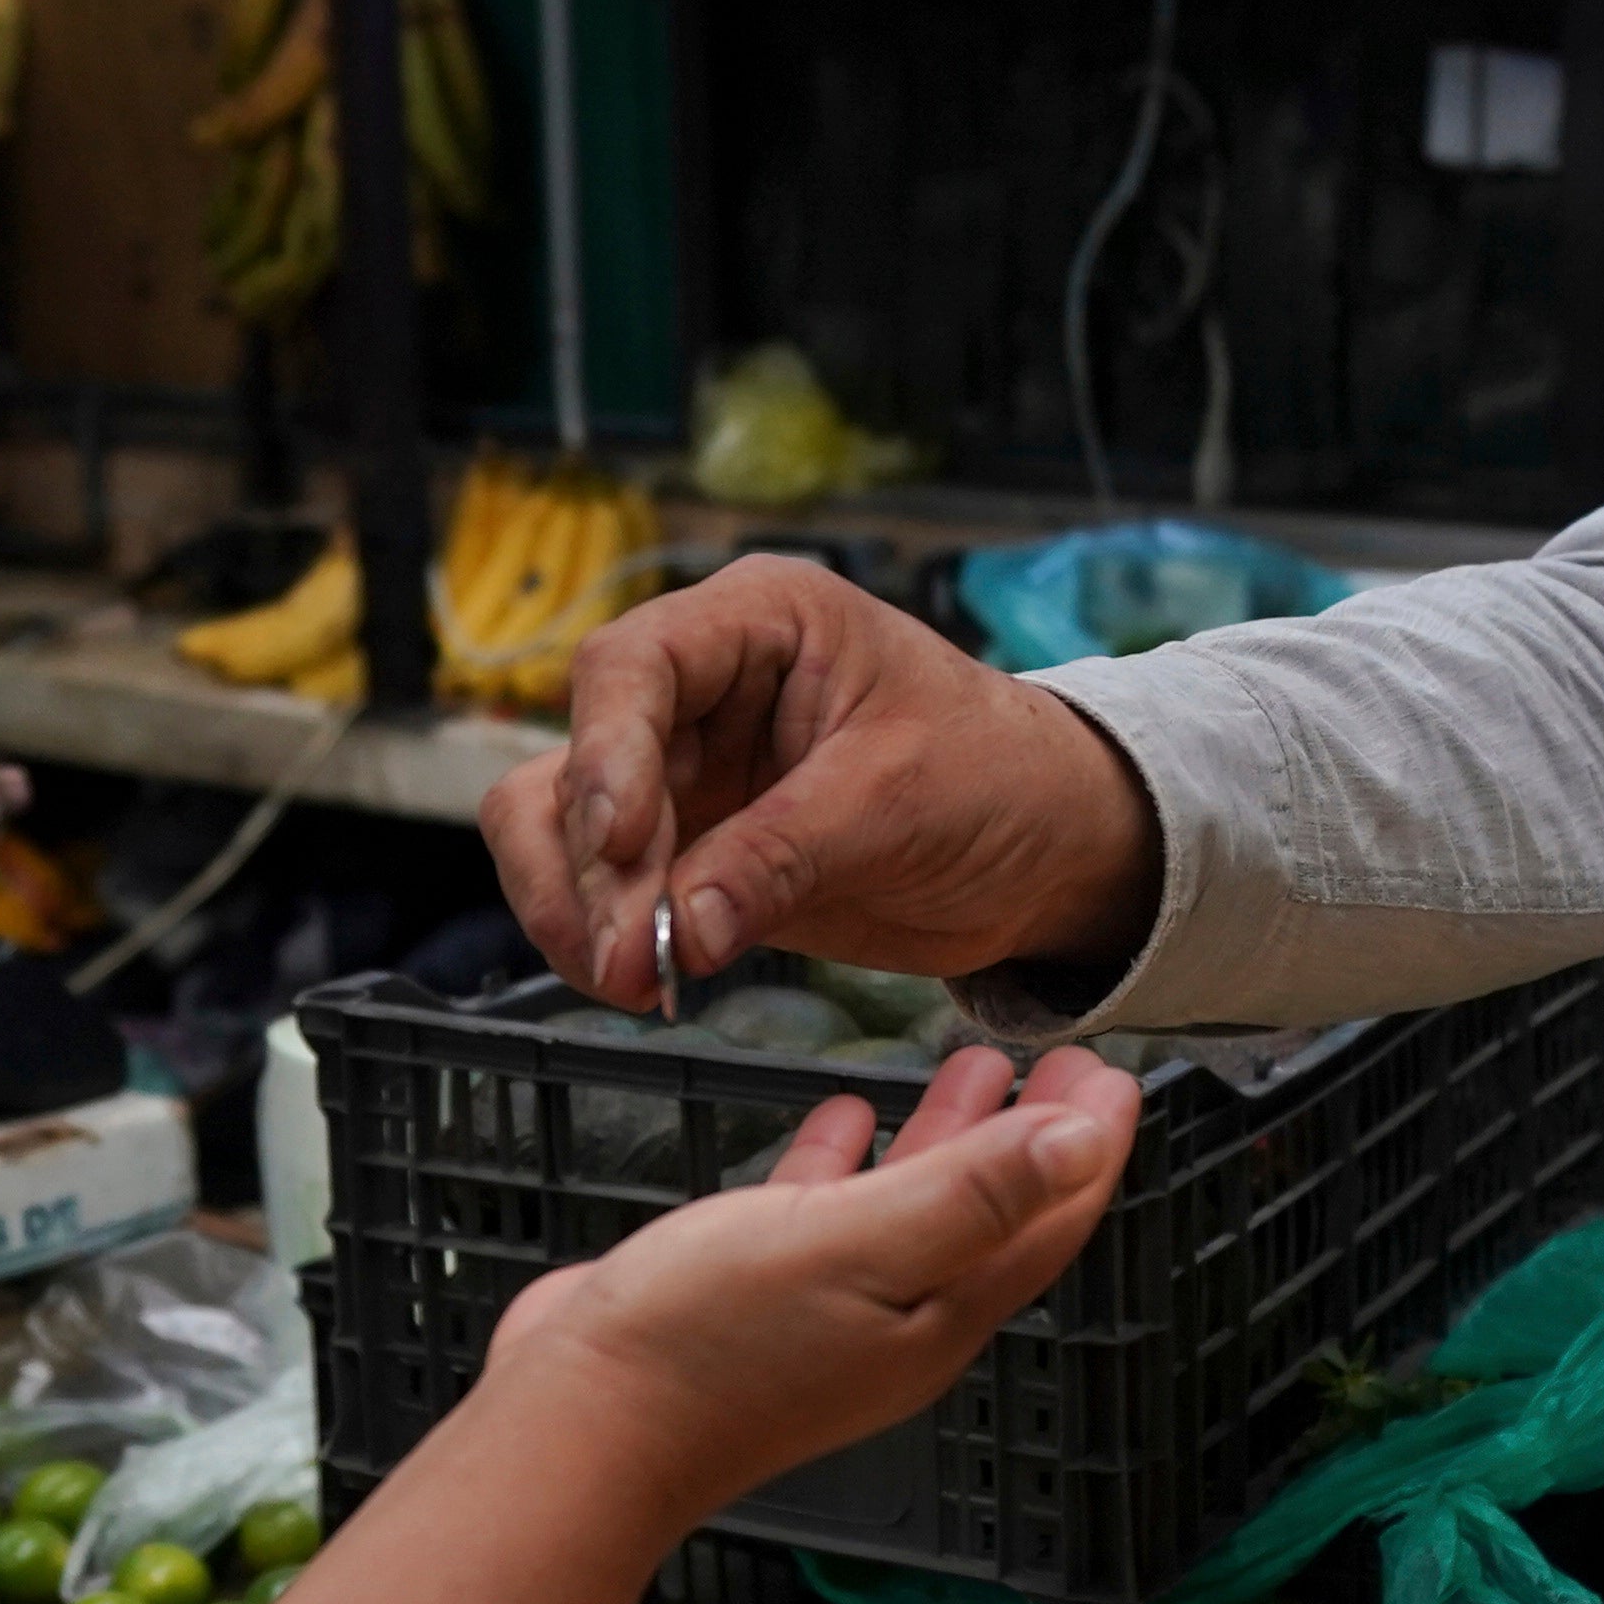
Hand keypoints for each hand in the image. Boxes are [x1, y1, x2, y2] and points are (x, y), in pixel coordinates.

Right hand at [475, 1044, 1138, 1530]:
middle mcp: (900, 1316)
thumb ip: (975, 1191)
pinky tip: (844, 1117)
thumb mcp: (861, 1244)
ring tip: (974, 1062)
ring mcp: (830, 1310)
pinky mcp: (759, 1293)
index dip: (1090, 1147)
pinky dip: (850, 1160)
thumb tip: (1085, 1140)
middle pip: (996, 1211)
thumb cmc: (712, 1344)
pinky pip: (828, 1213)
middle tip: (1066, 1059)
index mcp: (941, 1311)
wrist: (580, 1432)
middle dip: (1037, 1135)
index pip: (1047, 1219)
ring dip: (952, 1136)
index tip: (1117, 1070)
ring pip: (916, 1207)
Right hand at [480, 557, 1162, 1009]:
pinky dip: (602, 939)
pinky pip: (600, 891)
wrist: (1046, 850)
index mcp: (760, 622)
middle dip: (590, 864)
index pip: (632, 666)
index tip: (621, 844)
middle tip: (631, 956)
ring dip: (576, 909)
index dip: (606, 755)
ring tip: (635, 980)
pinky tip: (646, 982)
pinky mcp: (686, 852)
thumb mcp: (898, 801)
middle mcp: (700, 689)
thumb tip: (681, 931)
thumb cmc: (998, 777)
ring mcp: (684, 773)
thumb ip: (782, 858)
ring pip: (557, 828)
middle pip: (575, 757)